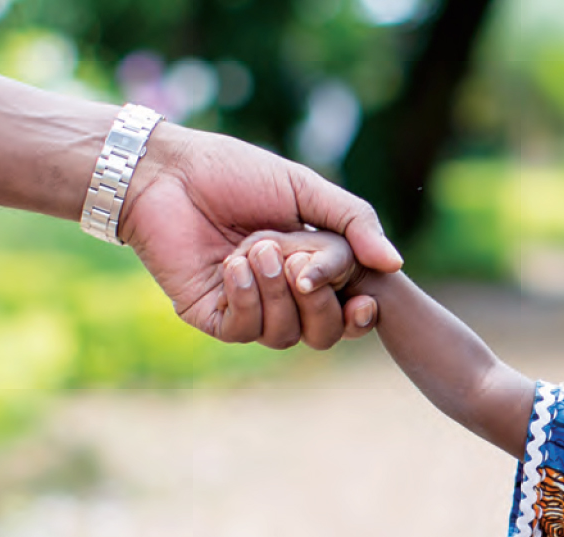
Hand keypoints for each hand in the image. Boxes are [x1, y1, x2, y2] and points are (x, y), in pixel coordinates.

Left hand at [122, 125, 396, 348]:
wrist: (168, 174)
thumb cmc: (235, 173)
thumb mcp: (305, 189)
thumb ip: (354, 223)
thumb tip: (395, 264)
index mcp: (310, 268)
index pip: (349, 313)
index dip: (361, 317)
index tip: (365, 300)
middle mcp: (282, 295)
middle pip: (324, 334)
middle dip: (319, 301)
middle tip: (299, 263)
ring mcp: (247, 308)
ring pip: (285, 336)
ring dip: (276, 293)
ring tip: (254, 249)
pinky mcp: (212, 316)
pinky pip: (244, 331)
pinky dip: (245, 298)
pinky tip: (232, 266)